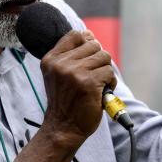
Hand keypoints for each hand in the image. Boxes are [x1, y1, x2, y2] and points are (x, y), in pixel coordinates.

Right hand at [39, 30, 115, 146]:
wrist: (63, 128)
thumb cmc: (65, 102)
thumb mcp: (58, 75)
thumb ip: (71, 54)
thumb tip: (89, 34)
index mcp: (51, 59)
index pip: (75, 35)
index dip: (87, 43)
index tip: (87, 58)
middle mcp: (61, 64)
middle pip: (94, 45)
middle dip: (98, 60)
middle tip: (93, 76)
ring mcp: (74, 73)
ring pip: (104, 57)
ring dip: (105, 72)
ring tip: (98, 84)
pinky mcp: (89, 83)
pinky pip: (109, 72)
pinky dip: (110, 83)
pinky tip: (102, 92)